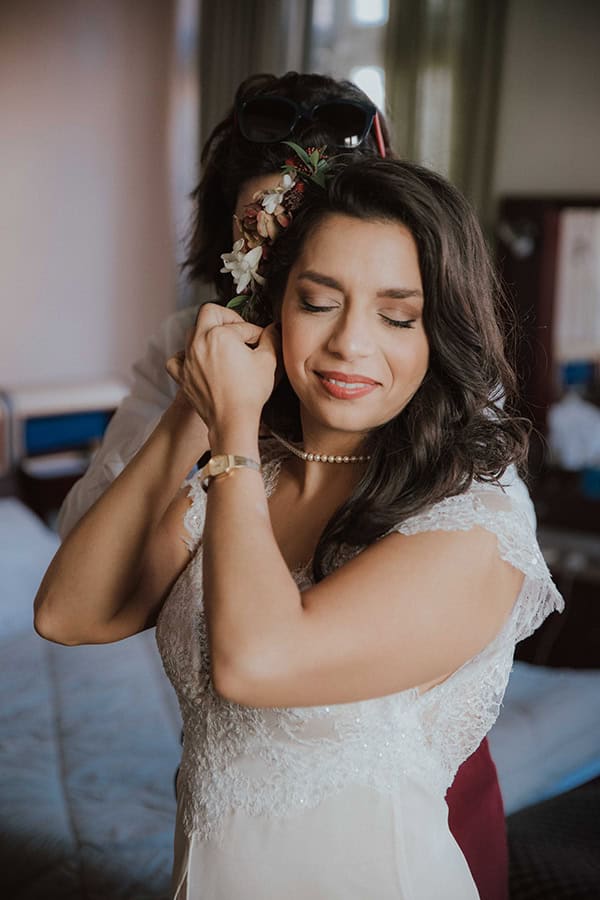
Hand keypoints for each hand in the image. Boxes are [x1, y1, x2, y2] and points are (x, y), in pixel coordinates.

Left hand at [166, 303, 279, 440]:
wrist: (232, 420)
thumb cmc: (248, 393)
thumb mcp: (268, 361)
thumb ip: (271, 339)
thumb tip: (273, 330)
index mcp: (220, 335)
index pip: (242, 325)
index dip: (256, 331)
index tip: (261, 340)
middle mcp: (200, 342)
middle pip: (209, 313)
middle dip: (226, 318)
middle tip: (238, 330)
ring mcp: (189, 359)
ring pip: (192, 332)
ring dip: (207, 333)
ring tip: (222, 345)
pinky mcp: (183, 376)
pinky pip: (176, 359)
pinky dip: (184, 356)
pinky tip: (196, 360)